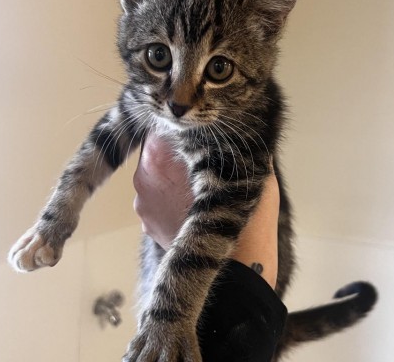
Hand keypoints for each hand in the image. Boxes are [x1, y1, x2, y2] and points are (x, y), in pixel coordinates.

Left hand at [133, 133, 279, 287]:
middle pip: (156, 149)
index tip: (197, 129)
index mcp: (160, 154)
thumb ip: (234, 142)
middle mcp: (143, 176)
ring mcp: (142, 203)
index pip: (162, 125)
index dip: (182, 125)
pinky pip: (157, 199)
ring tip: (198, 187)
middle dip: (177, 149)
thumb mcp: (251, 165)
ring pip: (156, 176)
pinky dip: (170, 198)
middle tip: (202, 156)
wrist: (235, 268)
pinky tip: (192, 206)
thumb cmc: (243, 211)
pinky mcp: (146, 224)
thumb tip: (237, 128)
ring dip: (172, 175)